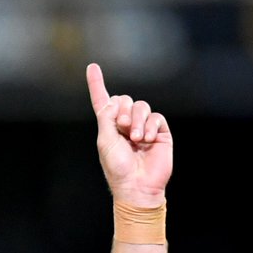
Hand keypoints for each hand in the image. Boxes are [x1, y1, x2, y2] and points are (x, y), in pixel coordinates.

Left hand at [86, 63, 171, 205]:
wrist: (137, 185)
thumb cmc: (117, 168)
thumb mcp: (105, 141)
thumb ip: (106, 117)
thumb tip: (113, 100)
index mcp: (109, 127)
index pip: (102, 101)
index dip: (97, 84)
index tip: (92, 67)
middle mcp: (126, 124)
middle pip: (125, 99)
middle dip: (123, 111)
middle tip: (123, 128)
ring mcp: (143, 127)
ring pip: (141, 106)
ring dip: (137, 121)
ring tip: (136, 139)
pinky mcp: (159, 132)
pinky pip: (156, 117)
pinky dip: (151, 126)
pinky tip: (148, 140)